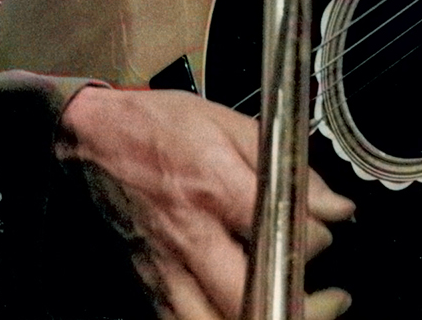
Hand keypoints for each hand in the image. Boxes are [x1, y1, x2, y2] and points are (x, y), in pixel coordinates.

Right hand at [57, 85, 354, 319]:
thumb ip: (284, 164)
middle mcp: (188, 235)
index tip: (324, 228)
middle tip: (332, 298)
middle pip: (248, 298)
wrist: (87, 138)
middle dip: (301, 305)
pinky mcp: (151, 286)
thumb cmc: (155, 126)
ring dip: (265, 318)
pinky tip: (247, 308)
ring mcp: (166, 269)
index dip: (315, 237)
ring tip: (294, 306)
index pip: (277, 231)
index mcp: (210, 185)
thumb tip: (334, 204)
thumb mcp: (225, 121)